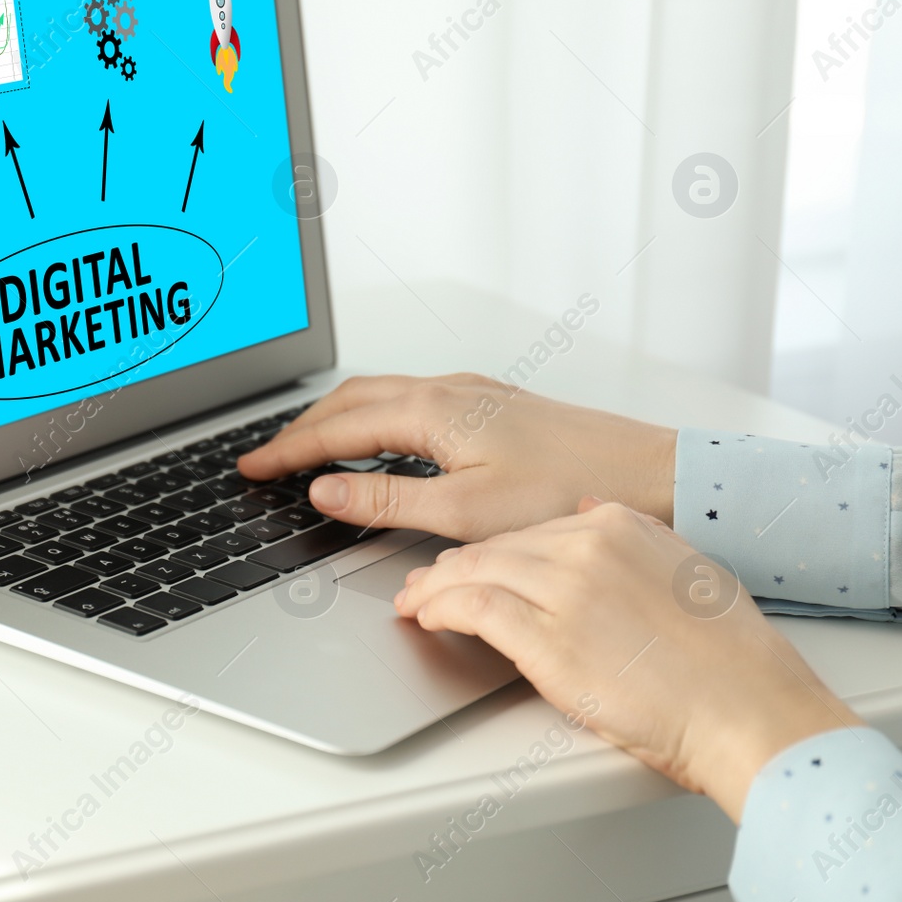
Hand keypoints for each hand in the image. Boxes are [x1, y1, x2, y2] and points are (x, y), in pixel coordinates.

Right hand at [238, 374, 676, 541]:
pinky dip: (371, 418)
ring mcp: (471, 393)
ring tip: (306, 449)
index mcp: (433, 410)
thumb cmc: (569, 492)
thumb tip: (325, 494)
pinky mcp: (491, 405)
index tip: (250, 467)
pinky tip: (376, 442)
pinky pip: (408, 399)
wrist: (651, 474)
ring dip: (334, 419)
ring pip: (379, 395)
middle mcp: (448, 389)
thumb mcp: (466, 512)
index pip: (336, 429)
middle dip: (300, 428)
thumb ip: (387, 501)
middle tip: (264, 458)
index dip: (287, 450)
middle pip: (350, 400)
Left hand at [394, 498, 863, 821]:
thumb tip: (585, 512)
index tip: (472, 564)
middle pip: (495, 546)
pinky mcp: (546, 637)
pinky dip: (440, 608)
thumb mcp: (689, 571)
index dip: (493, 550)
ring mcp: (564, 588)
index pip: (532, 529)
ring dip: (434, 587)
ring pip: (471, 569)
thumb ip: (634, 539)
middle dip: (454, 567)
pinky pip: (471, 607)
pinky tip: (430, 617)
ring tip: (418, 602)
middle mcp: (587, 545)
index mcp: (621, 524)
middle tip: (427, 584)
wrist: (751, 711)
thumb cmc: (731, 661)